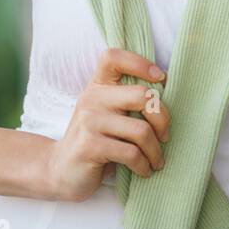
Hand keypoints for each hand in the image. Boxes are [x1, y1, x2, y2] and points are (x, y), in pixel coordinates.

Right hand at [42, 47, 170, 201]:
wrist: (60, 171)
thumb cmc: (96, 140)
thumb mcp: (108, 114)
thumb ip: (128, 99)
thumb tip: (168, 88)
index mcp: (98, 86)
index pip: (113, 57)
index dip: (140, 62)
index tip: (160, 79)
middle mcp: (92, 99)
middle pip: (142, 96)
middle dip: (163, 119)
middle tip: (165, 136)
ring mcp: (88, 122)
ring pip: (141, 131)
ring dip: (155, 150)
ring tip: (157, 160)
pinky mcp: (89, 146)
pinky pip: (131, 153)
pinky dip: (144, 165)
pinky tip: (144, 170)